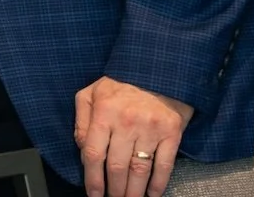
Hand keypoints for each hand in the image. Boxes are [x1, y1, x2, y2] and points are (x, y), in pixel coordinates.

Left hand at [74, 76, 193, 196]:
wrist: (158, 68)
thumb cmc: (121, 82)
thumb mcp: (91, 92)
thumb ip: (81, 120)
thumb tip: (82, 149)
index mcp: (104, 112)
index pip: (94, 154)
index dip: (92, 179)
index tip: (93, 194)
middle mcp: (127, 122)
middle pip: (116, 167)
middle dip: (113, 190)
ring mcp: (151, 129)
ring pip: (139, 170)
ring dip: (134, 192)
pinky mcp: (172, 133)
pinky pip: (164, 165)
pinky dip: (158, 184)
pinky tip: (152, 194)